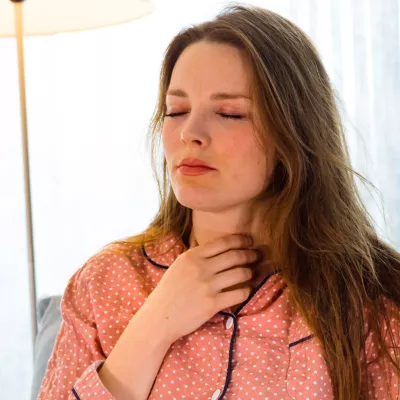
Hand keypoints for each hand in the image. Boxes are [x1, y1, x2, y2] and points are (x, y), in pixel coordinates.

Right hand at [142, 234, 261, 342]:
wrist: (160, 317)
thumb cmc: (169, 291)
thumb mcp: (179, 266)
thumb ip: (196, 256)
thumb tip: (216, 247)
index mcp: (192, 256)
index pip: (223, 242)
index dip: (240, 240)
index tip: (249, 240)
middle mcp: (201, 268)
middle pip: (235, 256)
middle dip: (250, 254)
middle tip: (256, 255)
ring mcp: (207, 286)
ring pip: (240, 273)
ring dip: (250, 272)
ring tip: (252, 273)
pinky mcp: (212, 304)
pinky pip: (239, 294)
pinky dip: (246, 290)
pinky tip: (246, 290)